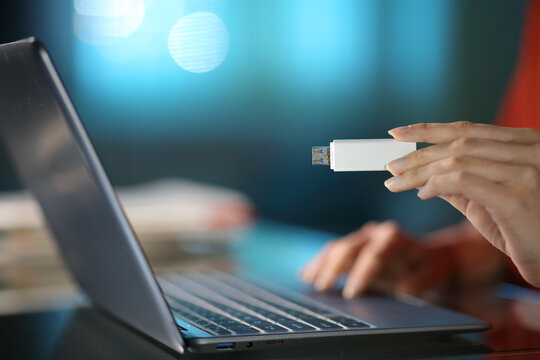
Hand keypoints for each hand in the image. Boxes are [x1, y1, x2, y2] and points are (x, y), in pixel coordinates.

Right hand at [300, 221, 455, 298]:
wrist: (429, 256)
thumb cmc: (430, 266)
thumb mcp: (432, 274)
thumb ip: (417, 282)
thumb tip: (401, 289)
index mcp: (394, 237)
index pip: (373, 253)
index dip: (361, 273)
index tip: (351, 293)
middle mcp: (374, 233)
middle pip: (348, 247)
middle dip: (334, 268)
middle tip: (323, 288)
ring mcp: (361, 238)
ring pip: (336, 248)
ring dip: (321, 265)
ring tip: (307, 280)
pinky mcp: (353, 247)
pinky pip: (332, 253)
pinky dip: (320, 264)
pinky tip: (306, 275)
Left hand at [385, 121, 539, 287]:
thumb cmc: (526, 231)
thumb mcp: (488, 202)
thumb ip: (461, 185)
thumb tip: (424, 177)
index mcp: (525, 145)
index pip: (468, 130)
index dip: (429, 129)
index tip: (398, 133)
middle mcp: (529, 151)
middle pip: (458, 144)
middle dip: (418, 154)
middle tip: (390, 165)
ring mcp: (526, 171)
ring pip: (457, 160)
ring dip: (419, 171)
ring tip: (396, 182)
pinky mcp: (517, 196)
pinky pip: (463, 181)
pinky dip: (436, 185)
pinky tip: (422, 194)